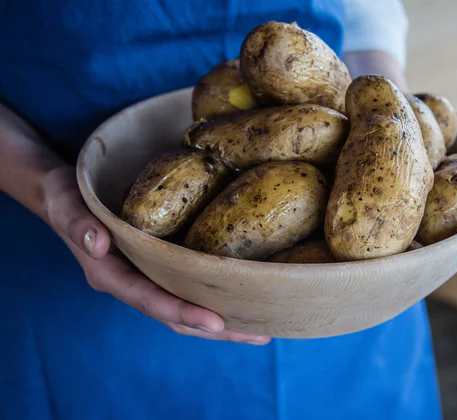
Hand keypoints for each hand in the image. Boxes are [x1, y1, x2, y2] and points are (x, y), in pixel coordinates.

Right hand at [43, 166, 270, 344]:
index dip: (182, 312)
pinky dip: (212, 299)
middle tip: (258, 336)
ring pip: (185, 309)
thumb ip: (78, 225)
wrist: (67, 197)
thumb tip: (97, 243)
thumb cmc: (68, 198)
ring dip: (221, 324)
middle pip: (176, 316)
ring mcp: (146, 279)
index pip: (150, 300)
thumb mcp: (66, 205)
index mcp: (111, 275)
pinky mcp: (158, 268)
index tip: (216, 322)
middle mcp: (132, 284)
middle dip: (215, 330)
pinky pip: (187, 290)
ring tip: (260, 330)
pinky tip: (241, 301)